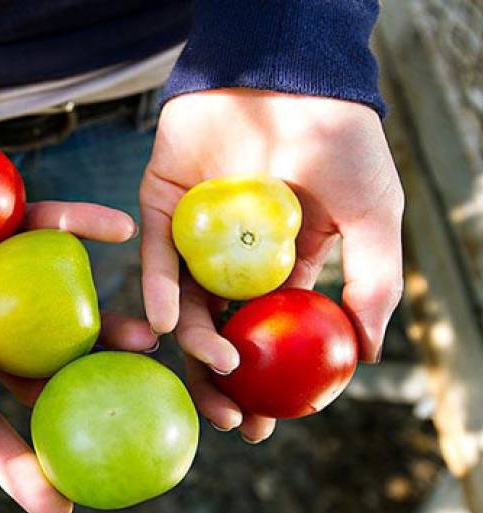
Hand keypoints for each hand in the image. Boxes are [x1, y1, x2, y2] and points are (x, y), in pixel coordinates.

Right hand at [0, 140, 155, 512]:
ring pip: (57, 310)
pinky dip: (80, 225)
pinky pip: (47, 227)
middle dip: (83, 404)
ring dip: (103, 324)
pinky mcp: (3, 223)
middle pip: (35, 376)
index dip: (16, 467)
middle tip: (131, 425)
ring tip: (145, 338)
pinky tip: (119, 229)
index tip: (59, 509)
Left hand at [140, 89, 403, 441]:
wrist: (287, 74)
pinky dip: (159, 290)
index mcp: (281, 263)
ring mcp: (194, 235)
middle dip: (225, 381)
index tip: (270, 422)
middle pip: (223, 331)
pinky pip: (154, 258)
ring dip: (196, 342)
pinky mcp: (159, 208)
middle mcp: (233, 257)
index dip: (271, 379)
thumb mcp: (372, 214)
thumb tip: (368, 352)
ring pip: (186, 302)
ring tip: (218, 367)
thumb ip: (372, 281)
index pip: (271, 333)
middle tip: (231, 419)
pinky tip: (170, 323)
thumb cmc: (337, 140)